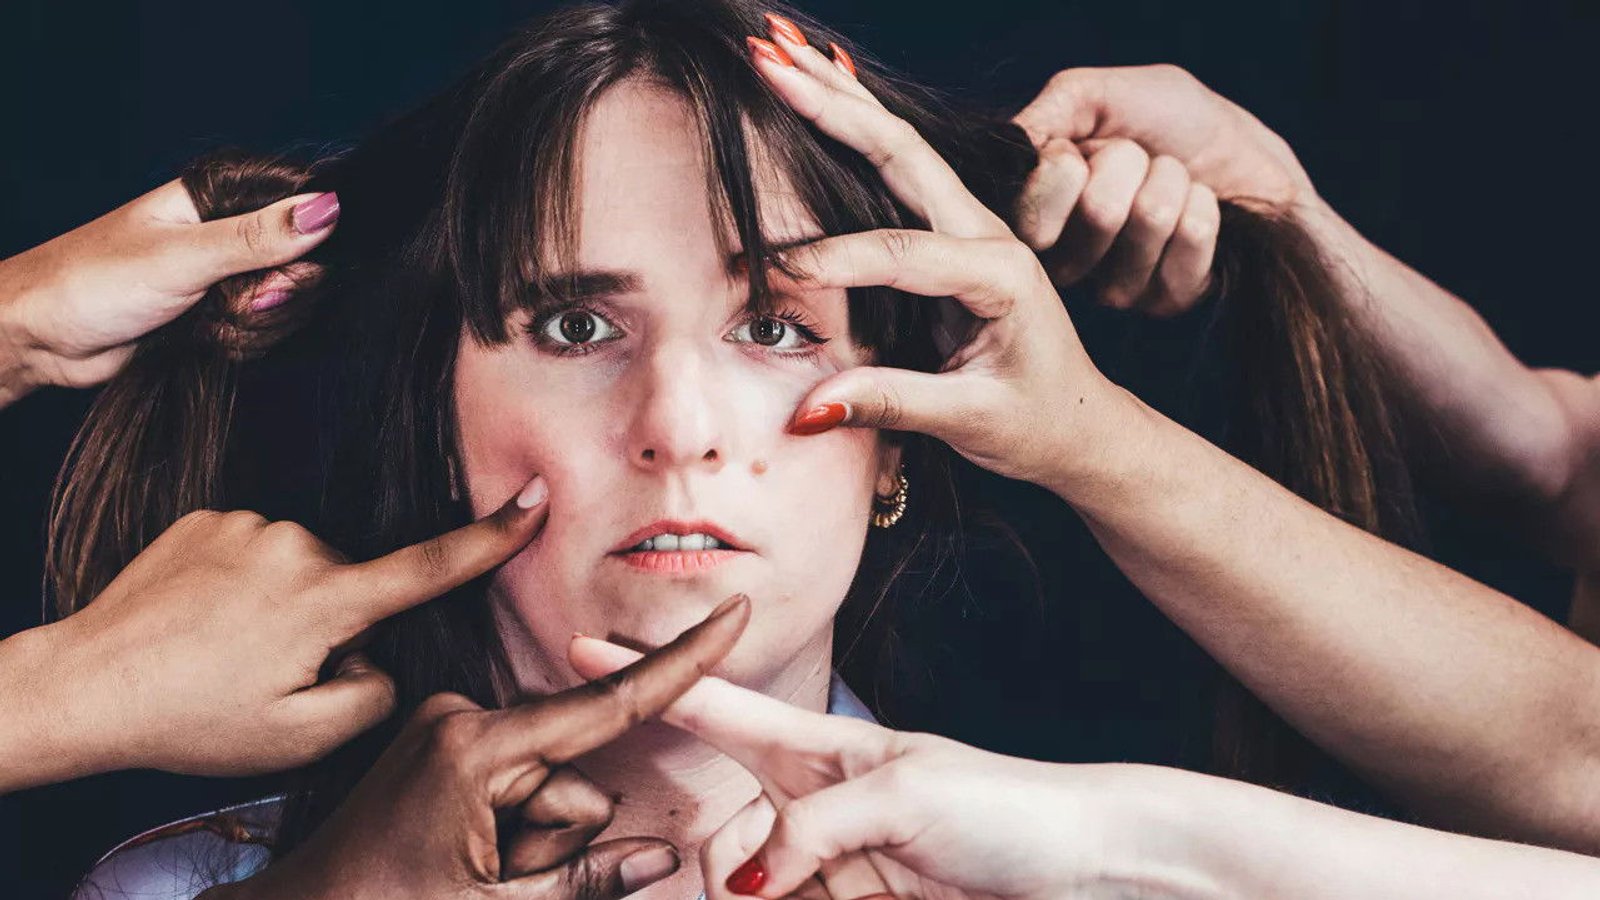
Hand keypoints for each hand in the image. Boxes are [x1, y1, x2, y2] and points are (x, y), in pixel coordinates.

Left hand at [0, 179, 336, 399]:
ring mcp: (227, 272)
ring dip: (253, 327)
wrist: (41, 338)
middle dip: (273, 299)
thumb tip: (329, 207)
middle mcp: (230, 229)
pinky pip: (265, 331)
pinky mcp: (221, 311)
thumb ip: (259, 237)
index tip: (278, 277)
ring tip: (205, 322)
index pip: (304, 208)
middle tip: (231, 303)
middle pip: (305, 265)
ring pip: (287, 304)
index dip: (306, 248)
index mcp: (220, 195)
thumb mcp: (183, 257)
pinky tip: (205, 339)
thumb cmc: (91, 282)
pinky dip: (242, 344)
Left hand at [7, 475, 549, 788]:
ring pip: (303, 567)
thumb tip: (378, 655)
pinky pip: (257, 549)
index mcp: (326, 600)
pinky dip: (243, 583)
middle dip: (331, 624)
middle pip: (352, 584)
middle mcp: (296, 545)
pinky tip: (202, 619)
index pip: (429, 564)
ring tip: (224, 648)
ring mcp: (249, 524)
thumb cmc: (192, 721)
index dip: (492, 536)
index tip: (536, 497)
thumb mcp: (301, 737)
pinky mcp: (209, 516)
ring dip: (283, 603)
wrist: (83, 685)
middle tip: (268, 673)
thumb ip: (373, 695)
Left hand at [221, 595, 751, 899]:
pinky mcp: (441, 738)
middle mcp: (463, 717)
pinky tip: (458, 852)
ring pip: (548, 781)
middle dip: (554, 834)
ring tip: (465, 870)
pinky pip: (515, 776)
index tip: (733, 615)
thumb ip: (586, 881)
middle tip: (492, 879)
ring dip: (527, 838)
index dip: (681, 666)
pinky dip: (506, 822)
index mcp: (476, 748)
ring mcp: (449, 724)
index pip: (606, 707)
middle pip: (575, 771)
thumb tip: (662, 858)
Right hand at [569, 635, 1119, 899]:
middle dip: (734, 875)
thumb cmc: (1005, 807)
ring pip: (756, 895)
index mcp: (822, 752)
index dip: (654, 682)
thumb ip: (812, 832)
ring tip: (855, 897)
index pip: (720, 710)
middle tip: (796, 890)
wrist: (1083, 867)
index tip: (584, 652)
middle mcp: (817, 805)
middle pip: (728, 843)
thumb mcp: (903, 799)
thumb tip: (747, 883)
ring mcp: (835, 863)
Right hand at [745, 32, 1130, 491]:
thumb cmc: (1036, 424)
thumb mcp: (971, 422)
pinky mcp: (953, 234)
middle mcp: (989, 234)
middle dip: (833, 107)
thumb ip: (892, 403)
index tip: (767, 270)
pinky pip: (902, 169)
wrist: (1081, 424)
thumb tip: (808, 408)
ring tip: (782, 51)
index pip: (901, 253)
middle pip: (902, 153)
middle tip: (768, 62)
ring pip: (900, 147)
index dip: (831, 258)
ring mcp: (971, 227)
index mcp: (1001, 274)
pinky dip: (859, 125)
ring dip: (840, 98)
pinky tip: (828, 90)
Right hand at [1010, 64, 1316, 314]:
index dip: (1062, 172)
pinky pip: (1190, 241)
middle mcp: (1066, 263)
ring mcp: (1115, 288)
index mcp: (1035, 216)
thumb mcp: (1096, 95)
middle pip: (1097, 213)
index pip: (1027, 217)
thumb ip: (1048, 113)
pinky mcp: (1166, 301)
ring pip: (1149, 220)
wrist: (1239, 148)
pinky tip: (1201, 209)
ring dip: (1172, 180)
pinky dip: (1204, 207)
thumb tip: (1015, 146)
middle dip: (1129, 162)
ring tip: (1172, 179)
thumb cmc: (1163, 121)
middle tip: (1137, 159)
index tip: (1081, 150)